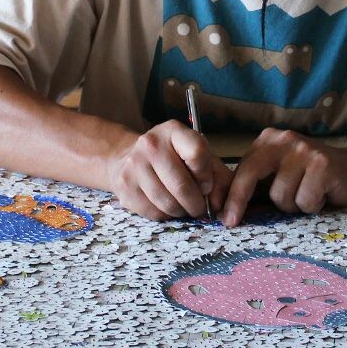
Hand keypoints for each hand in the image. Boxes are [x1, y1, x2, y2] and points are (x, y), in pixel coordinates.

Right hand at [107, 120, 233, 219]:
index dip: (206, 176)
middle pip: (182, 185)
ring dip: (182, 212)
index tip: (205, 184)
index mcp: (173, 131)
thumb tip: (221, 206)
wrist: (129, 157)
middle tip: (199, 207)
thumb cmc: (173, 158)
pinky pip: (153, 212)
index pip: (196, 153)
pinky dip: (165, 215)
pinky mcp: (124, 186)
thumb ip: (218, 177)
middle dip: (197, 203)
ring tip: (184, 207)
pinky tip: (166, 206)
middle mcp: (150, 144)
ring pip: (168, 203)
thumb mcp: (198, 157)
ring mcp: (133, 165)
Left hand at [222, 128, 346, 226]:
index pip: (242, 168)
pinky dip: (311, 206)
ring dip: (292, 205)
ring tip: (304, 195)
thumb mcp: (277, 175)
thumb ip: (256, 186)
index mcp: (266, 141)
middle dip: (238, 200)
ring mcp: (302, 150)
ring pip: (280, 195)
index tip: (222, 216)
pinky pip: (304, 200)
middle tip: (232, 222)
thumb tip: (226, 210)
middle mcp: (282, 140)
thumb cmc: (308, 177)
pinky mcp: (322, 164)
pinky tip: (321, 195)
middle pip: (251, 173)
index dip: (230, 194)